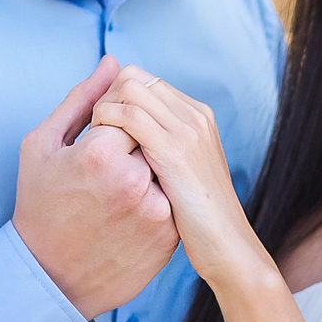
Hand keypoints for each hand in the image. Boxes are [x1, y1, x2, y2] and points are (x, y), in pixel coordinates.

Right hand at [13, 56, 179, 319]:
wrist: (48, 279)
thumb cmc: (38, 206)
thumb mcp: (43, 145)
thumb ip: (82, 98)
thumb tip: (113, 62)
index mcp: (100, 153)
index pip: (126, 111)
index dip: (107, 129)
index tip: (91, 154)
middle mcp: (134, 181)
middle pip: (148, 137)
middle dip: (129, 149)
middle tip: (102, 179)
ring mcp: (156, 211)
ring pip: (163, 168)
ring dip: (144, 174)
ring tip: (112, 200)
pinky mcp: (169, 236)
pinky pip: (171, 198)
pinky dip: (154, 201)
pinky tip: (124, 218)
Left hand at [89, 66, 267, 291]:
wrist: (228, 245)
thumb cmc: (200, 219)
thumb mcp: (183, 174)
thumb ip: (163, 147)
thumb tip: (132, 136)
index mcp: (197, 115)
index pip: (143, 79)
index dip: (114, 98)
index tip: (100, 128)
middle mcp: (194, 114)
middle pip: (133, 76)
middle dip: (104, 98)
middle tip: (93, 134)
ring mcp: (187, 129)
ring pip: (128, 89)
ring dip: (102, 110)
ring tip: (95, 143)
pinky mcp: (175, 150)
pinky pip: (129, 116)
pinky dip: (107, 124)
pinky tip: (100, 151)